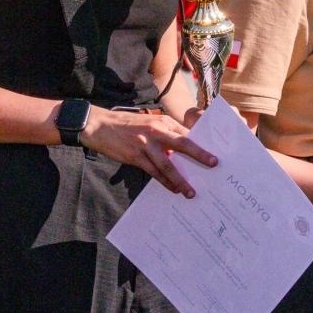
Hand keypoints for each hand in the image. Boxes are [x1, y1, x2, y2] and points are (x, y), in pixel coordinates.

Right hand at [81, 107, 216, 196]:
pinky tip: (172, 189)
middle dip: (200, 155)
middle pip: (184, 144)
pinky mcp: (135, 156)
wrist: (99, 126)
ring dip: (181, 179)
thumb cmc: (126, 126)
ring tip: (191, 192)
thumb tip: (180, 153)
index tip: (213, 153)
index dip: (201, 144)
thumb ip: (165, 135)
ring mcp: (146, 144)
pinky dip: (164, 182)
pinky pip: (154, 172)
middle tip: (213, 164)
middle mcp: (157, 131)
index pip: (187, 133)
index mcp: (163, 121)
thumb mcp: (149, 123)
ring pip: (168, 164)